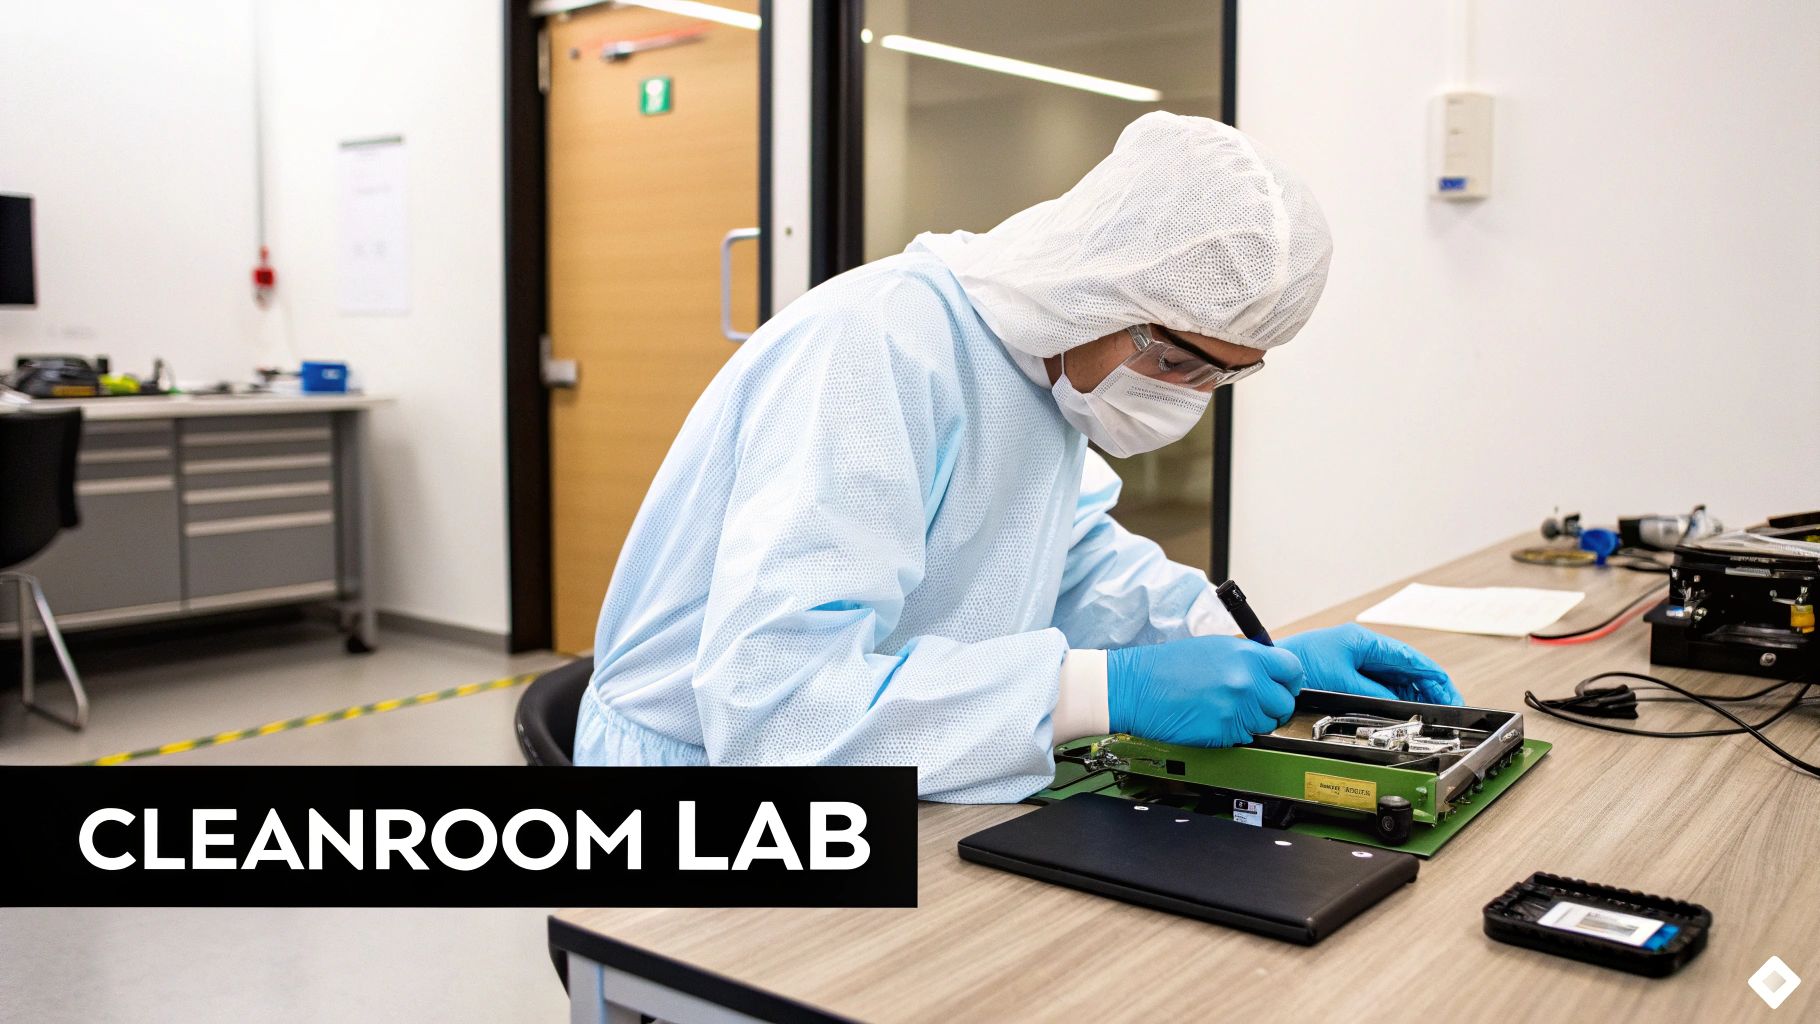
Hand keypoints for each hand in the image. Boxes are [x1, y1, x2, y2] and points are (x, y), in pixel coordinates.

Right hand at [1106, 635, 1305, 746]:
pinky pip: (1245, 737)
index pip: (1292, 670)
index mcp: (1246, 655)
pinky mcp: (1224, 732)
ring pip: (1266, 724)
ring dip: (1253, 721)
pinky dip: (1234, 732)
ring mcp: (1236, 709)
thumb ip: (1248, 658)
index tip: (1282, 685)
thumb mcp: (1214, 648)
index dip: (1289, 680)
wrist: (1136, 687)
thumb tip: (1270, 670)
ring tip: (1228, 709)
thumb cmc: (1167, 666)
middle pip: (1284, 703)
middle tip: (1255, 703)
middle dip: (1272, 705)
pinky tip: (1215, 719)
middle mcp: (1246, 682)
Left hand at [1278, 625, 1460, 704]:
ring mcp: (1359, 661)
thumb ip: (1374, 691)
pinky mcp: (1351, 674)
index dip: (1433, 678)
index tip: (1449, 694)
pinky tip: (1408, 709)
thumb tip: (1399, 701)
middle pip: (1408, 669)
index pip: (1410, 658)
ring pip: (1397, 679)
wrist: (1273, 669)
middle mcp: (1365, 648)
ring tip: (1432, 713)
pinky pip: (1383, 686)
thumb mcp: (1342, 680)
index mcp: (1365, 641)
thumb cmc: (1300, 664)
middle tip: (1447, 709)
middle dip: (1429, 689)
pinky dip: (1398, 698)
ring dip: (1416, 695)